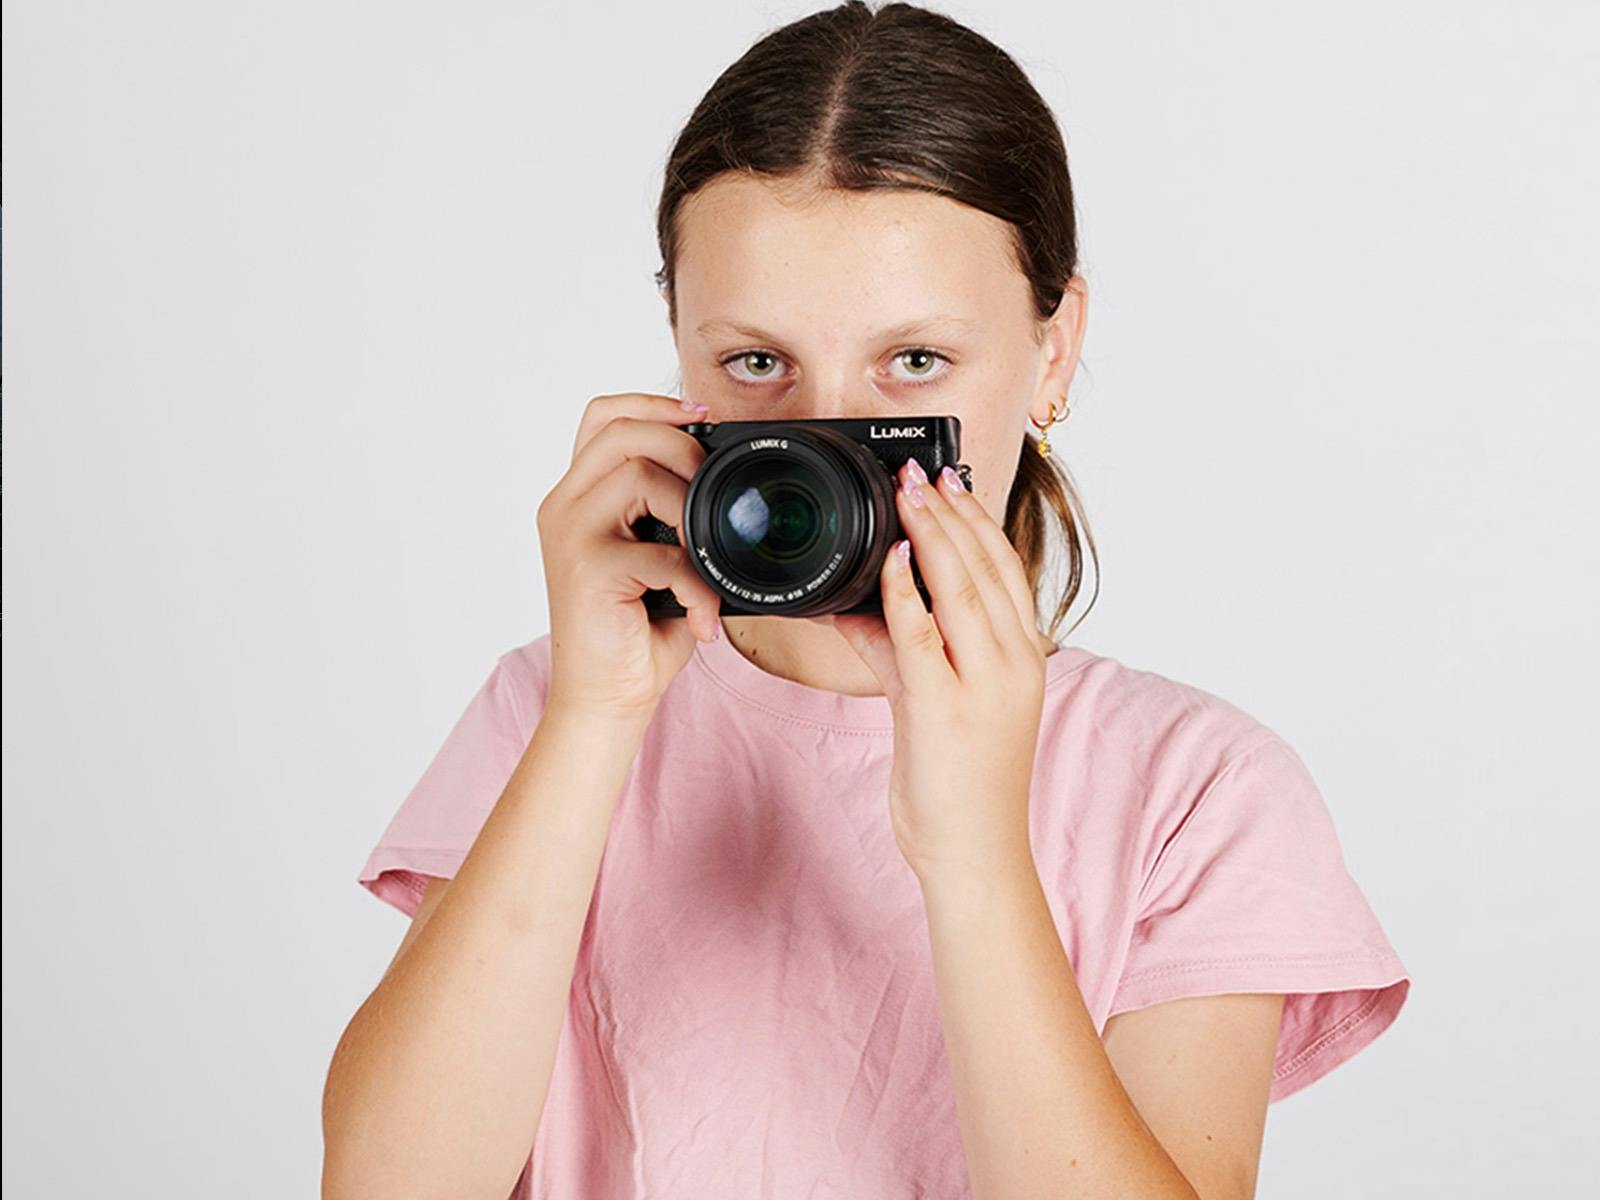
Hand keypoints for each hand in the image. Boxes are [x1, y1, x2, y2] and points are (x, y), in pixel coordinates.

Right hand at [536, 393, 724, 723]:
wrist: (606, 699)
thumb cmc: (638, 631)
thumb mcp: (660, 557)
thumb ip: (675, 513)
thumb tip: (728, 481)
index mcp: (578, 497)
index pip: (603, 417)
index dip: (653, 403)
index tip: (702, 417)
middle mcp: (564, 507)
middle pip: (621, 431)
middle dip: (682, 447)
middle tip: (712, 490)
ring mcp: (570, 535)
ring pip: (637, 476)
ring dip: (690, 511)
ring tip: (706, 557)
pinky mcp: (587, 569)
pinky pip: (660, 552)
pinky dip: (696, 583)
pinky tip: (701, 614)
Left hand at [819, 457, 1049, 880]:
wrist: (975, 854)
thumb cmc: (961, 784)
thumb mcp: (936, 704)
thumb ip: (903, 651)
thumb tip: (865, 608)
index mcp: (1022, 659)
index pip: (1007, 571)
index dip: (979, 521)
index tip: (952, 482)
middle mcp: (1012, 664)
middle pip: (986, 568)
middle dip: (952, 513)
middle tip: (922, 472)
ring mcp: (982, 685)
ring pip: (959, 589)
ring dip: (930, 534)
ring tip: (907, 493)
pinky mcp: (941, 708)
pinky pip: (920, 634)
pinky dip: (903, 590)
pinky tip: (887, 557)